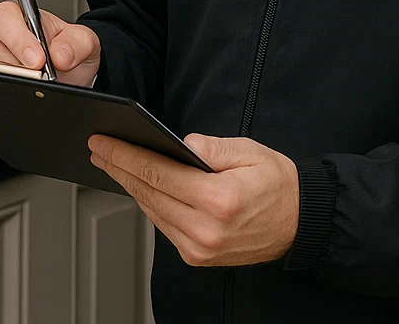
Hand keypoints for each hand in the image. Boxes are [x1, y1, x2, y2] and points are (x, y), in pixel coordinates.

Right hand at [0, 1, 100, 87]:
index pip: (5, 18)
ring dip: (15, 80)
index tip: (38, 60)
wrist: (70, 75)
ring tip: (37, 85)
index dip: (18, 39)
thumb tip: (59, 56)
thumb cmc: (67, 51)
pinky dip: (10, 93)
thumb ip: (76, 44)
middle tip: (40, 77)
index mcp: (16, 16)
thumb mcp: (83, 42)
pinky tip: (27, 94)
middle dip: (18, 65)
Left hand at [88, 133, 299, 266]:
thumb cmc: (277, 185)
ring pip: (151, 210)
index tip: (103, 143)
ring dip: (129, 186)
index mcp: (219, 200)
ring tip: (112, 164)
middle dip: (118, 168)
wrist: (299, 224)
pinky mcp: (197, 256)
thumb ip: (213, 147)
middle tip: (98, 149)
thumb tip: (180, 142)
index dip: (124, 155)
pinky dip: (148, 203)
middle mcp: (206, 229)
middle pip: (148, 192)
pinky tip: (139, 187)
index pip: (157, 172)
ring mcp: (200, 248)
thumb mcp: (250, 152)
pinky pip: (163, 225)